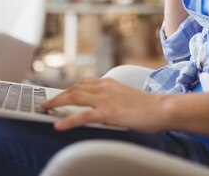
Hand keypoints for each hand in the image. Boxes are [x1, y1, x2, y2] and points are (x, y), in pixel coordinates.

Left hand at [42, 78, 167, 131]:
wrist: (163, 108)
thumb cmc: (149, 106)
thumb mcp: (126, 97)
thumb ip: (112, 98)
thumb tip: (101, 108)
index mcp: (110, 83)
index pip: (83, 83)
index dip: (68, 89)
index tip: (58, 94)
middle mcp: (105, 87)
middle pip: (74, 88)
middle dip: (58, 95)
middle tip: (46, 102)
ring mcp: (106, 99)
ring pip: (74, 98)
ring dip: (57, 102)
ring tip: (46, 108)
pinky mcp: (108, 113)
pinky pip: (83, 116)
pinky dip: (68, 120)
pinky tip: (58, 124)